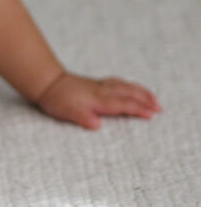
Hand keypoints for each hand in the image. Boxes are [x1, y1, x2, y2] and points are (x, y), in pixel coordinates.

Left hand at [35, 72, 160, 129]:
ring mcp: (100, 85)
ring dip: (141, 92)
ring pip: (125, 86)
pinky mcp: (97, 84)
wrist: (47, 82)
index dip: (138, 109)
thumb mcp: (66, 112)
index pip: (122, 104)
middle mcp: (102, 90)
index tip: (152, 114)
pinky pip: (119, 83)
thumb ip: (81, 118)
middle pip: (128, 93)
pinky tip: (132, 88)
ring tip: (153, 98)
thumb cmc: (57, 99)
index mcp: (98, 99)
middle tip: (159, 108)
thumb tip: (96, 124)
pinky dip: (130, 86)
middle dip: (145, 100)